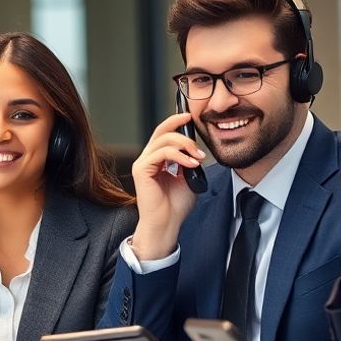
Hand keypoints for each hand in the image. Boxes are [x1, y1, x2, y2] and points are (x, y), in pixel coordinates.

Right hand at [129, 113, 204, 259]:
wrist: (167, 223)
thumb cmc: (175, 206)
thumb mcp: (188, 178)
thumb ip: (189, 162)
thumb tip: (195, 150)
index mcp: (157, 159)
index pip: (163, 133)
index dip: (176, 122)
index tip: (191, 117)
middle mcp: (148, 158)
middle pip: (161, 130)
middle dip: (181, 128)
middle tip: (198, 142)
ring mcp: (143, 163)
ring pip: (163, 140)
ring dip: (185, 145)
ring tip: (197, 158)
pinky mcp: (142, 170)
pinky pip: (161, 153)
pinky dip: (179, 156)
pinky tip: (190, 164)